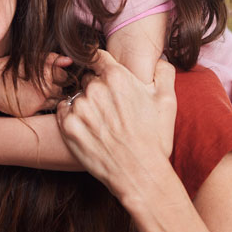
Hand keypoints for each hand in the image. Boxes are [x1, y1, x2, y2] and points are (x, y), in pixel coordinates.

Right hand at [0, 52, 70, 116]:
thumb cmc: (9, 67)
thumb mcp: (29, 58)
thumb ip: (51, 58)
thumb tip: (68, 60)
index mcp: (46, 74)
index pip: (64, 75)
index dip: (58, 74)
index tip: (51, 73)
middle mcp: (44, 90)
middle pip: (61, 89)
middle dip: (56, 86)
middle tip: (44, 82)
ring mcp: (38, 103)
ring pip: (54, 101)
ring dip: (51, 97)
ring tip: (38, 91)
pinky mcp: (31, 113)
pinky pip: (44, 111)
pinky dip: (42, 106)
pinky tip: (33, 100)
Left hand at [56, 50, 175, 198]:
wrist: (139, 174)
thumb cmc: (154, 138)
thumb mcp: (167, 101)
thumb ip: (163, 72)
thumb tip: (157, 59)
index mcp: (116, 77)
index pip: (98, 57)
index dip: (102, 66)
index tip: (104, 76)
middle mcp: (95, 88)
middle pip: (88, 78)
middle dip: (97, 89)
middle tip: (110, 110)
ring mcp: (80, 107)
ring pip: (77, 96)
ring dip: (86, 105)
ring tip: (102, 124)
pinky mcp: (68, 125)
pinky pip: (64, 110)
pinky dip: (73, 117)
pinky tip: (89, 129)